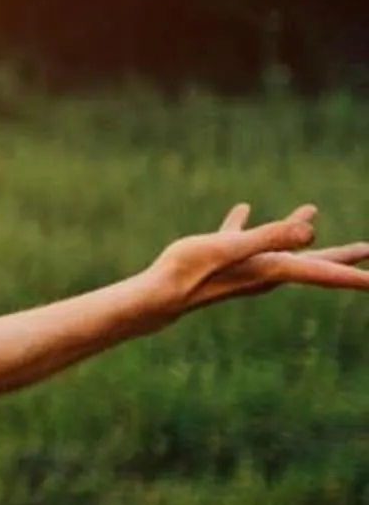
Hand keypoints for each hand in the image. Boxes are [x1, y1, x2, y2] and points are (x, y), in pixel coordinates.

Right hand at [141, 203, 368, 322]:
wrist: (156, 296)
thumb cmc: (187, 272)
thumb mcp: (228, 248)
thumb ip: (269, 237)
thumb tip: (311, 230)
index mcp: (273, 268)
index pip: (326, 271)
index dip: (356, 274)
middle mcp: (265, 271)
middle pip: (314, 262)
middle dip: (343, 256)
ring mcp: (243, 267)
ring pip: (282, 248)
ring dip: (300, 232)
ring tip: (311, 210)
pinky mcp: (220, 260)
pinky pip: (242, 238)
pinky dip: (248, 223)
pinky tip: (242, 208)